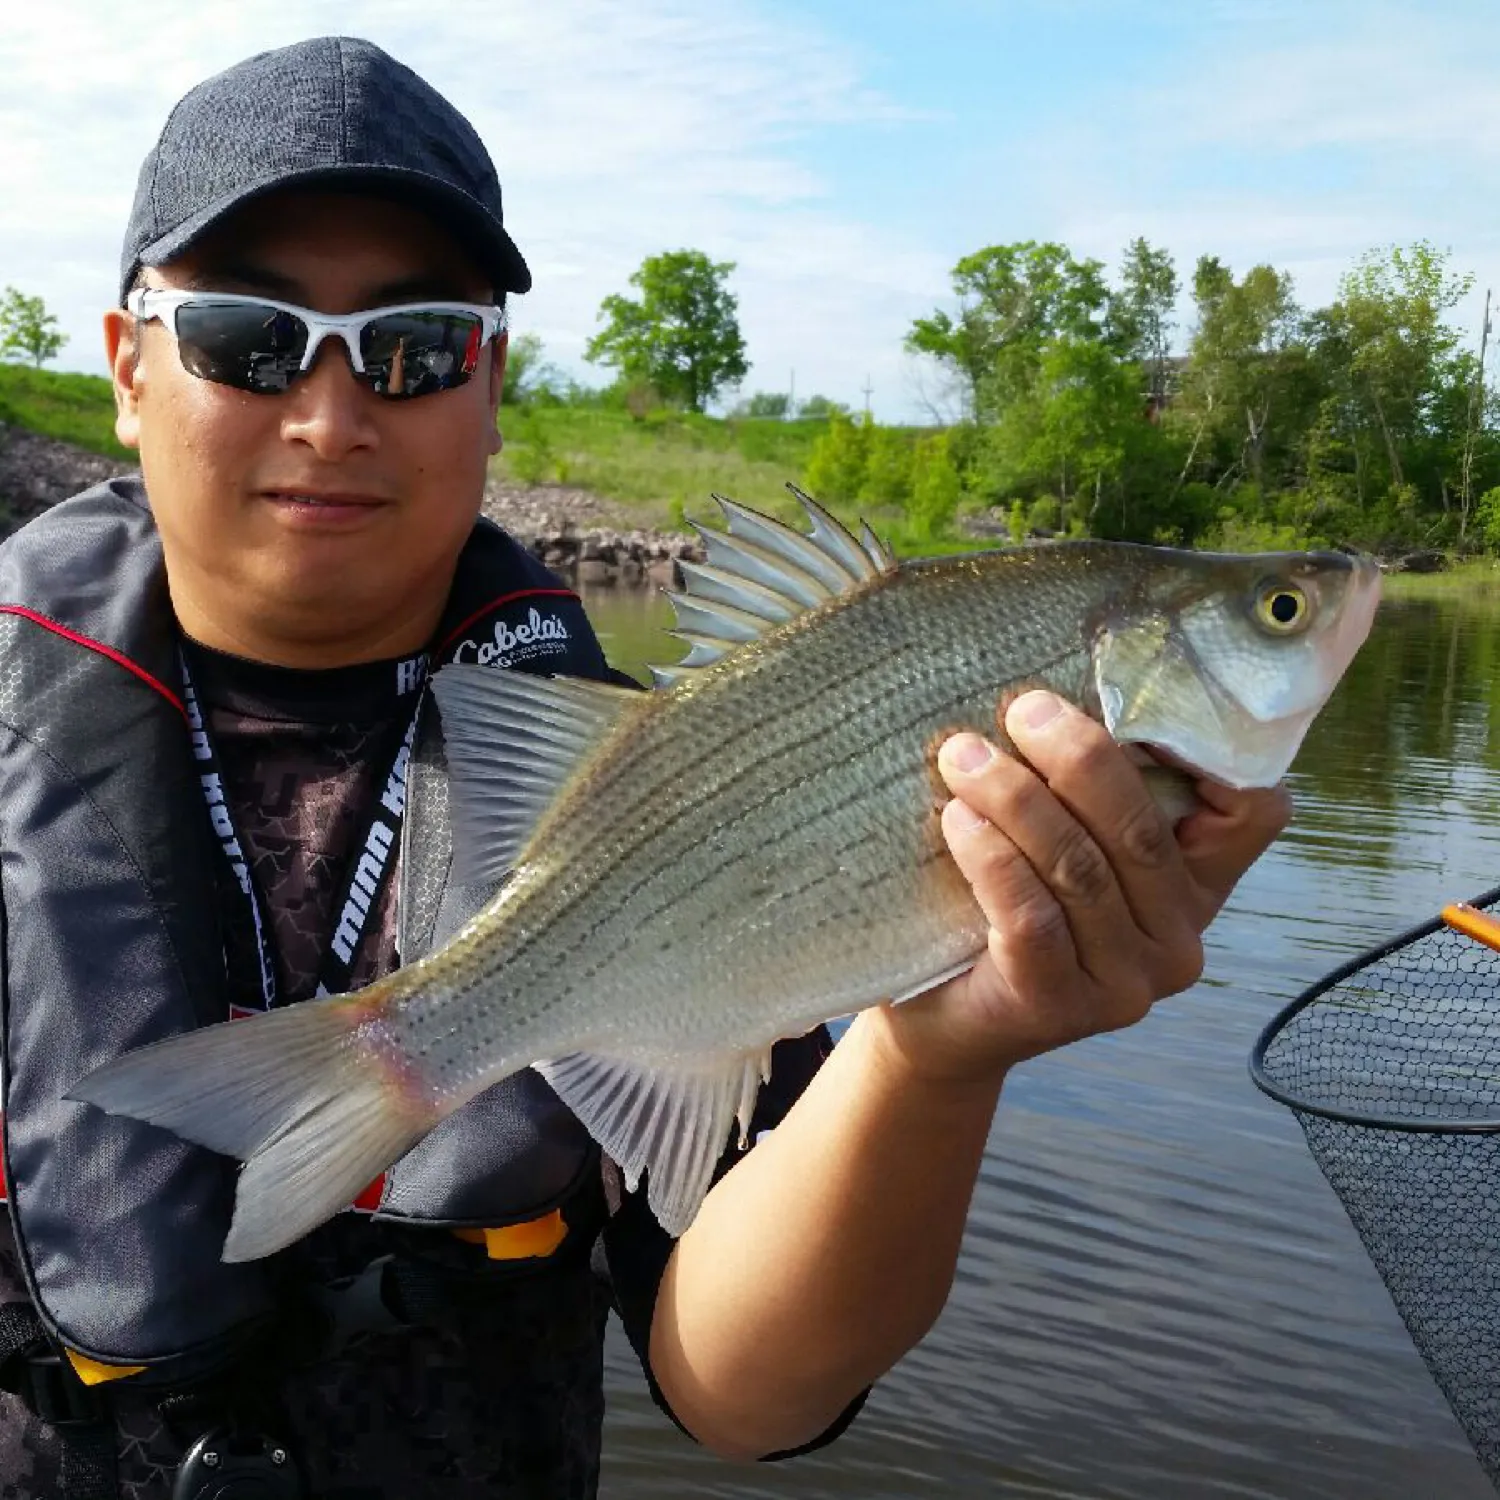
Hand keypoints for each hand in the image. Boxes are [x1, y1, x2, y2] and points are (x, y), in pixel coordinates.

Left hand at [873, 690, 1291, 1088]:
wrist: (945, 1016)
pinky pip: (1032, 917)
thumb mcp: (1065, 842)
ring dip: (1018, 800)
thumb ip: (1089, 790)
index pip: (1252, 815)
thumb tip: (1061, 686)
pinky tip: (958, 820)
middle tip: (1022, 709)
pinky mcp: (1061, 1009)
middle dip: (1079, 758)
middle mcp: (1178, 942)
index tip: (1143, 698)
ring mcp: (1126, 986)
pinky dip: (993, 858)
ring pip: (1079, 869)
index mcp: (1196, 888)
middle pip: (1139, 830)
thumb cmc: (1004, 906)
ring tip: (964, 756)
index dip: (1215, 756)